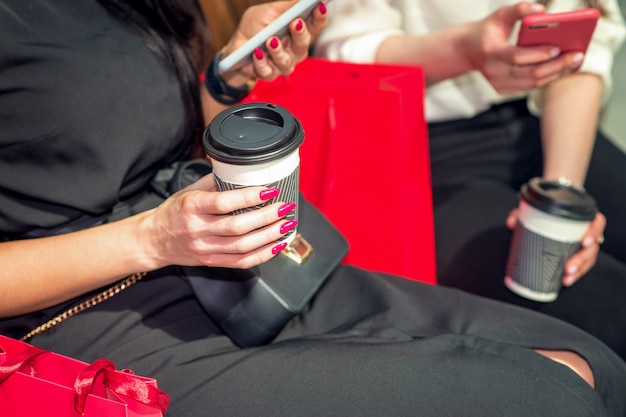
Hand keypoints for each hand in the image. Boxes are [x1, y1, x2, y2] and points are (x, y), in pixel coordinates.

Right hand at [140, 174, 295, 269]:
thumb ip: (215, 182)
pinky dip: (262, 255)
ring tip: (287, 225)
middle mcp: (197, 229)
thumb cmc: (174, 211)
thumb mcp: (188, 191)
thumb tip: (244, 171)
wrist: (153, 241)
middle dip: (266, 217)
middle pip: (237, 227)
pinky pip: (241, 262)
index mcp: (191, 206)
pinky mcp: (211, 262)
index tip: (269, 191)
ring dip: (269, 236)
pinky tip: (277, 245)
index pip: (223, 202)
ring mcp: (204, 248)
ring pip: (242, 246)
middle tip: (285, 207)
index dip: (249, 197)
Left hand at [224, 0, 327, 80]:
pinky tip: (256, 52)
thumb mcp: (270, 11)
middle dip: (300, 33)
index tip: (319, 6)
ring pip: (286, 61)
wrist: (236, 46)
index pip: (315, 25)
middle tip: (296, 22)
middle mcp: (295, 50)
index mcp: (300, 32)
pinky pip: (267, 71)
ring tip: (270, 40)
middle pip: (304, 44)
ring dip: (278, 50)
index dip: (319, 17)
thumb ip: (288, 7)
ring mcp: (283, 64)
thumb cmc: (255, 27)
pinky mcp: (269, 74)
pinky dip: (261, 61)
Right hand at [465, 1, 583, 94]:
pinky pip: (530, 86)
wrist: (467, 50)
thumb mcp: (499, 15)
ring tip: (575, 62)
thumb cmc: (487, 30)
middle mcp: (494, 71)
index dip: (539, 54)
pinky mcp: (502, 90)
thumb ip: (519, 9)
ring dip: (556, 73)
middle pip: (530, 74)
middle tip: (577, 56)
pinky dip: (547, 78)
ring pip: (533, 83)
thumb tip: (541, 9)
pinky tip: (562, 69)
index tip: (558, 47)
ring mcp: (498, 83)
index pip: (517, 56)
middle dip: (557, 66)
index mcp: (491, 52)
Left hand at [506, 209, 605, 286]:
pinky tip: (565, 281)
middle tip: (569, 268)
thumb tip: (511, 223)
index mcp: (582, 218)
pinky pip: (581, 266)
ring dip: (579, 271)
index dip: (594, 232)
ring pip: (588, 260)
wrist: (549, 217)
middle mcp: (586, 232)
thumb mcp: (533, 209)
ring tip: (567, 278)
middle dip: (582, 260)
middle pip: (592, 247)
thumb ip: (521, 213)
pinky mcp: (577, 256)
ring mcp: (583, 246)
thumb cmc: (546, 213)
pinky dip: (574, 275)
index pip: (597, 223)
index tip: (584, 242)